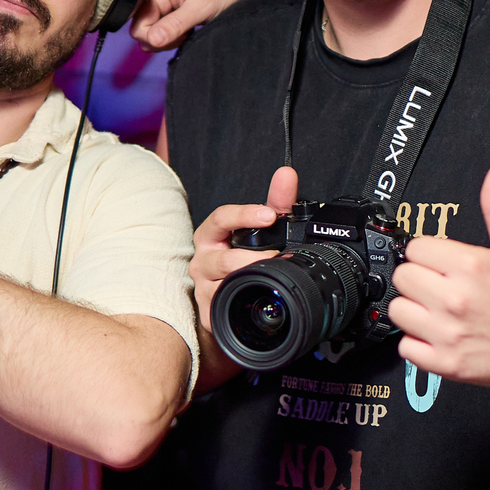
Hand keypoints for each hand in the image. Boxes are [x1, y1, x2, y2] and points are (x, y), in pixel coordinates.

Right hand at [129, 0, 254, 50]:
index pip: (138, 27)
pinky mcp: (170, 3)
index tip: (179, 35)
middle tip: (185, 33)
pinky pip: (162, 24)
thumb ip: (174, 25)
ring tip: (189, 28)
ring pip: (152, 29)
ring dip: (168, 36)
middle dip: (162, 39)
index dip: (155, 39)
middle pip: (142, 30)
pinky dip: (174, 31)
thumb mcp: (201, 8)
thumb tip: (152, 41)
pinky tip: (188, 26)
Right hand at [189, 166, 298, 387]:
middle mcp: (202, 261)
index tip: (269, 215)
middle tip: (278, 256)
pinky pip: (224, 311)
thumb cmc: (240, 258)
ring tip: (272, 279)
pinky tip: (259, 302)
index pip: (221, 218)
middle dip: (251, 258)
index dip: (244, 215)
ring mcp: (203, 288)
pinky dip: (243, 307)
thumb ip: (275, 202)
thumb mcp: (258, 229)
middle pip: (223, 259)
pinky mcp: (208, 313)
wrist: (225, 299)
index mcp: (211, 235)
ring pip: (223, 286)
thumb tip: (287, 175)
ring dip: (248, 283)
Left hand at [388, 164, 489, 390]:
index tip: (440, 264)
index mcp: (470, 265)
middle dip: (418, 279)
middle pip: (403, 277)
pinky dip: (416, 343)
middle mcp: (456, 299)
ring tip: (436, 311)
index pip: (416, 248)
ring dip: (413, 310)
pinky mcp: (446, 363)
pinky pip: (405, 347)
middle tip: (439, 287)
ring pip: (398, 310)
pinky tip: (437, 334)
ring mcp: (449, 332)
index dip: (427, 255)